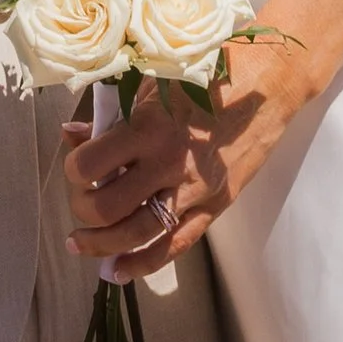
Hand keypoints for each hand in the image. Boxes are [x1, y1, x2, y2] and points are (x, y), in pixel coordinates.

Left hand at [64, 36, 317, 276]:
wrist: (270, 81)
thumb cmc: (210, 72)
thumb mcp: (157, 81)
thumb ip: (115, 112)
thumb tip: (73, 134)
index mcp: (149, 124)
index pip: (90, 164)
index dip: (72, 171)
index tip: (74, 168)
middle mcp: (168, 161)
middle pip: (108, 207)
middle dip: (83, 214)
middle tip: (78, 209)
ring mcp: (194, 188)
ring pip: (137, 234)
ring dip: (102, 246)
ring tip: (82, 245)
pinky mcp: (216, 204)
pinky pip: (175, 245)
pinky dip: (143, 264)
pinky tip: (119, 269)